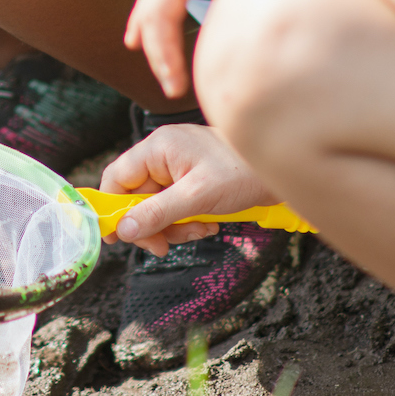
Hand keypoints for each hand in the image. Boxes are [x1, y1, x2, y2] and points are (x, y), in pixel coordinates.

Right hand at [99, 125, 276, 256]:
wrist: (282, 168)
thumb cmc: (242, 174)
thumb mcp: (197, 197)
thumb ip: (158, 212)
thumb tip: (124, 229)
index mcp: (158, 148)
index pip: (117, 177)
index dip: (112, 208)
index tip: (117, 238)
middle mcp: (163, 154)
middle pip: (136, 197)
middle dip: (152, 224)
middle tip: (164, 247)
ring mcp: (177, 166)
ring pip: (156, 206)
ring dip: (173, 226)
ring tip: (199, 230)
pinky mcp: (191, 179)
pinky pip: (175, 206)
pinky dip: (187, 220)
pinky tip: (208, 223)